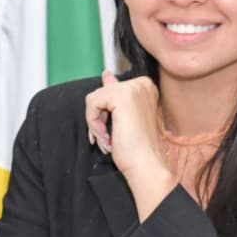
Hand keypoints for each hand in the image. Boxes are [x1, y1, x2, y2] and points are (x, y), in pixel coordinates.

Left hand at [84, 72, 176, 217]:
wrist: (145, 164)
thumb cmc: (137, 147)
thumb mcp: (123, 116)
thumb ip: (114, 93)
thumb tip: (106, 73)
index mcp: (145, 86)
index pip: (111, 89)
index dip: (106, 113)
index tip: (115, 130)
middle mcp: (141, 83)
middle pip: (101, 93)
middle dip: (99, 118)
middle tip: (111, 138)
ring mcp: (132, 87)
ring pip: (94, 98)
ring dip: (96, 123)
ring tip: (110, 139)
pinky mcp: (120, 96)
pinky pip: (91, 104)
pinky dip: (93, 124)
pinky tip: (107, 137)